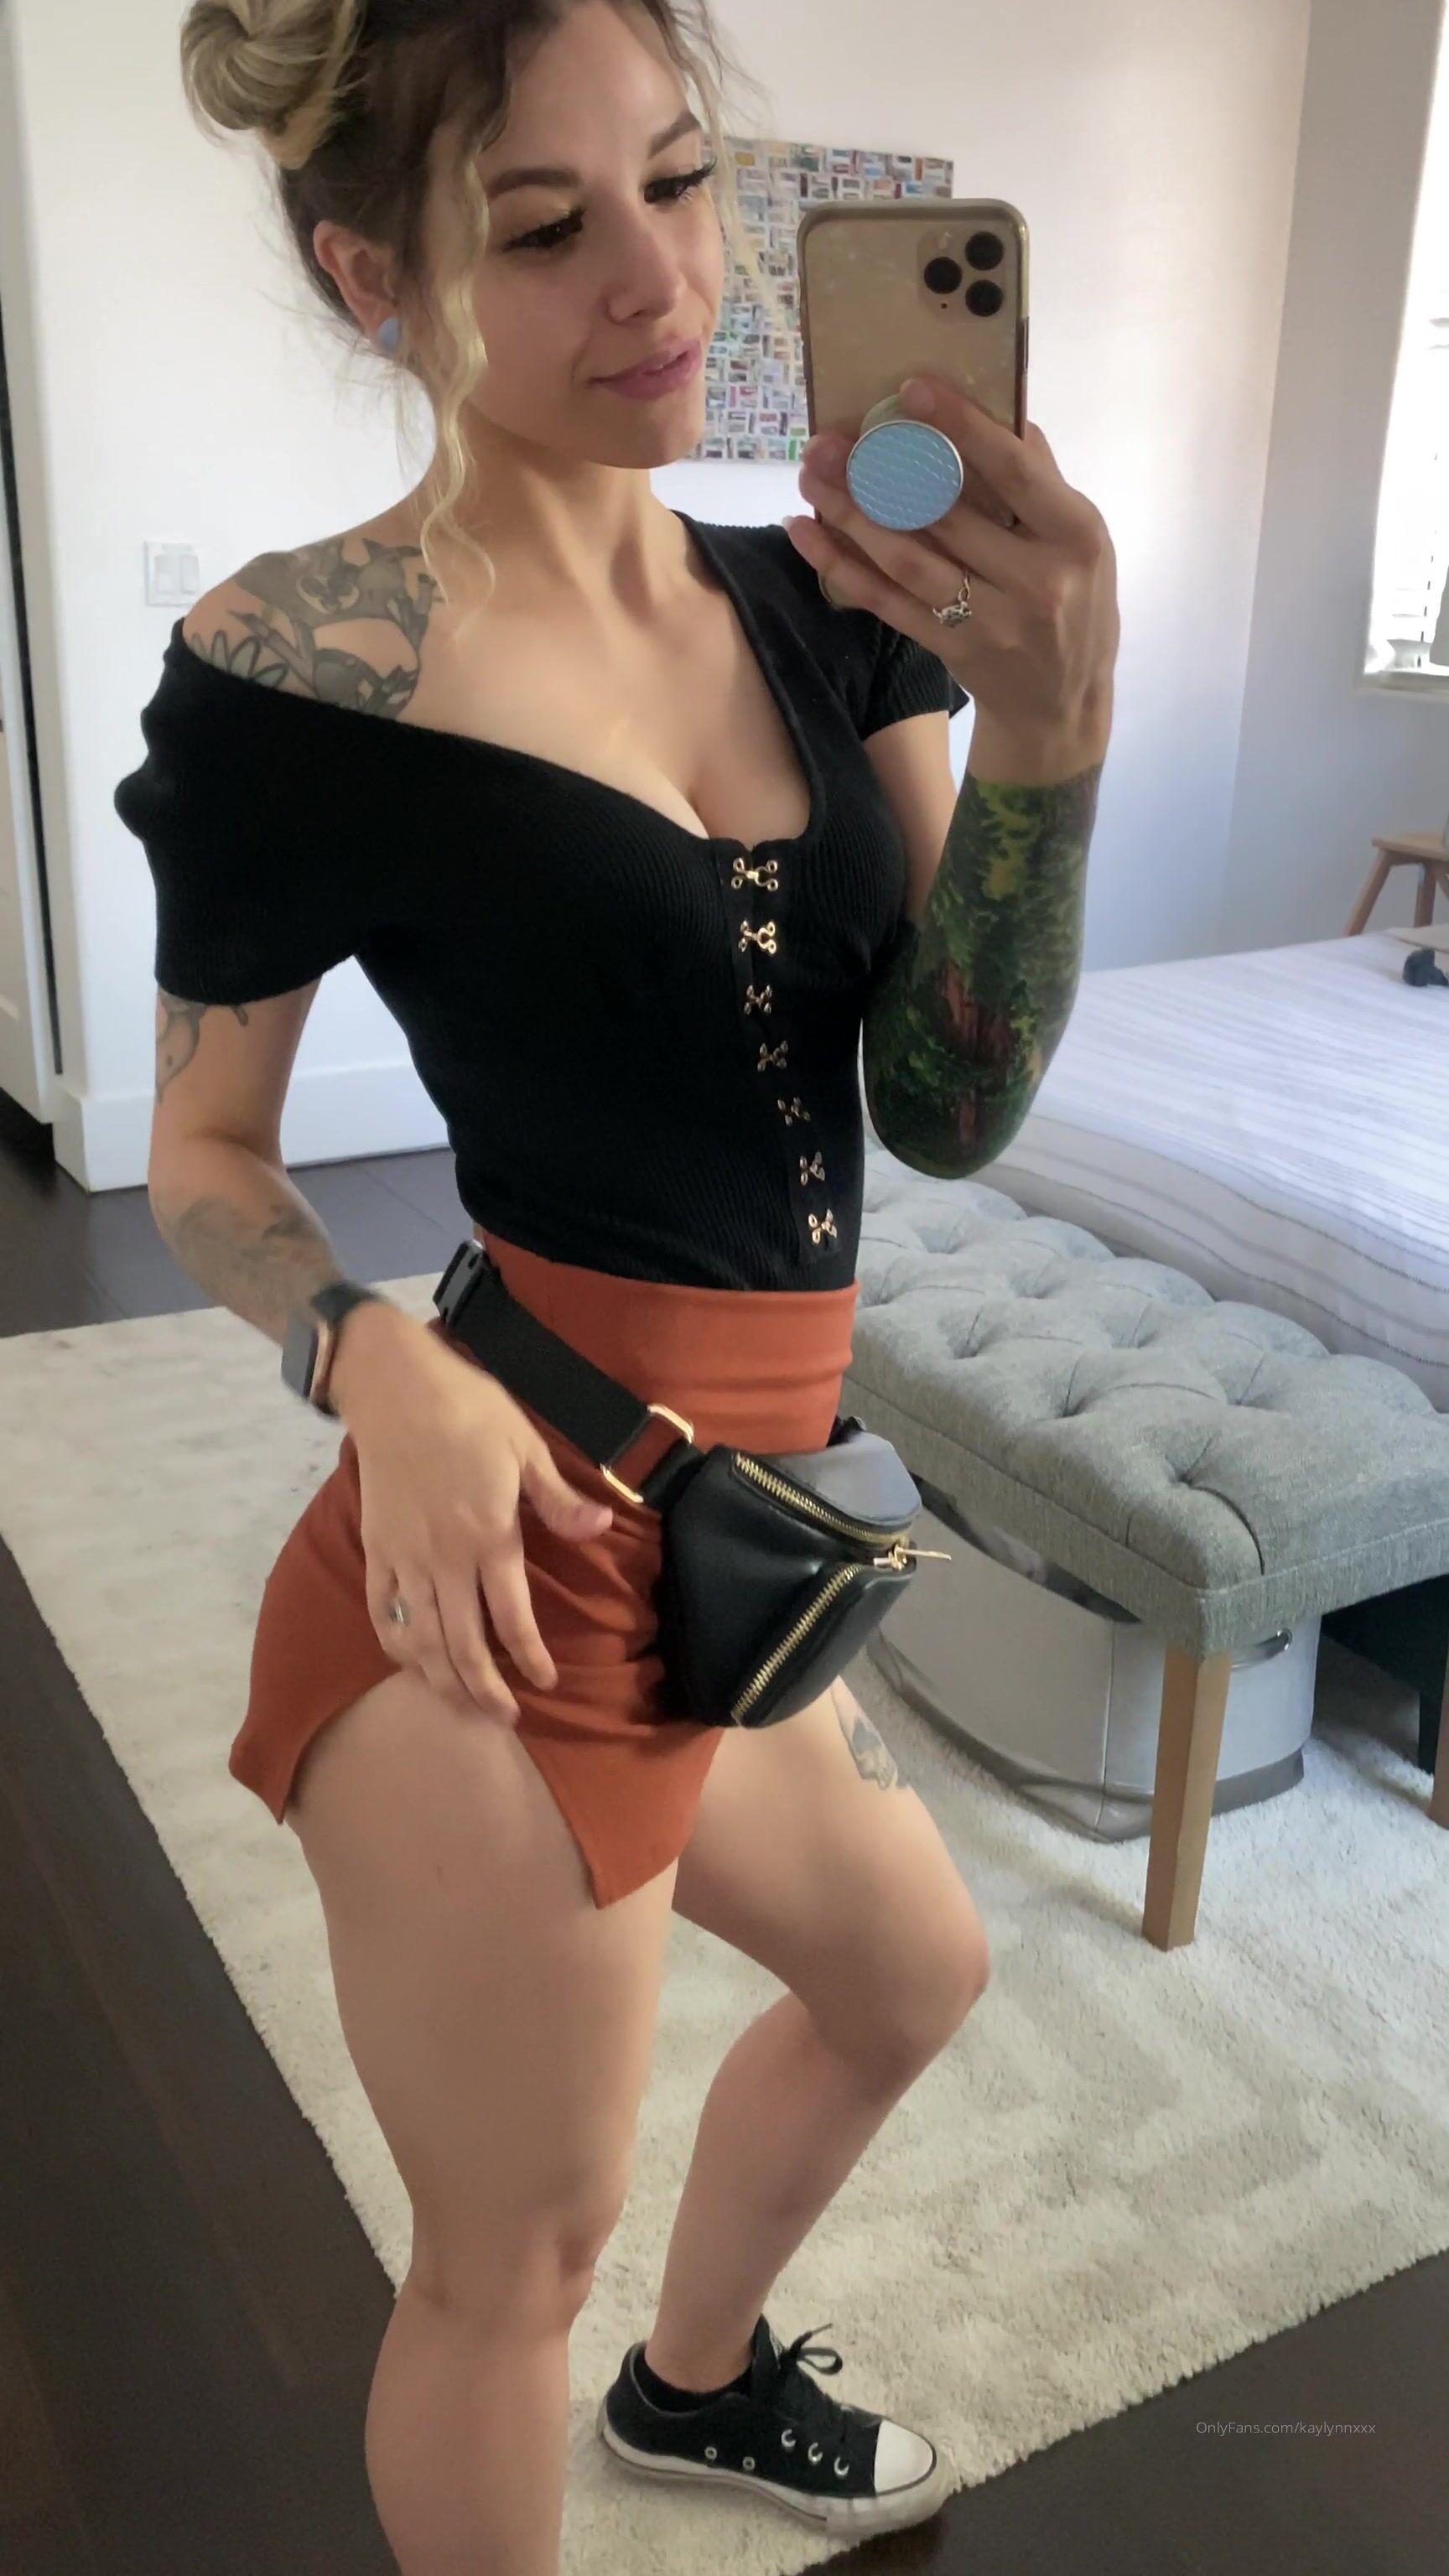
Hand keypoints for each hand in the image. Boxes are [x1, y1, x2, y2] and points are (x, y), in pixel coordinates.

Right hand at [337, 1312, 612, 1723]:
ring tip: (463, 1705)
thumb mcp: (526, 1446)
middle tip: (505, 1718)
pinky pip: (383, 1611)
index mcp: (488, 1536)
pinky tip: (413, 1664)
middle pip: (462, 1644)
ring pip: (420, 1639)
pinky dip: (397, 1645)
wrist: (394, 1385)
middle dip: (485, 1690)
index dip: (530, 1659)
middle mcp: (444, 1558)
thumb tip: (599, 1532)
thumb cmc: (469, 1409)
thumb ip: (559, 1499)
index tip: (546, 1685)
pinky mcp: (375, 1547)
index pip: (511, 1618)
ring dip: (442, 1680)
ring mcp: (404, 1556)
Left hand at [787, 374, 1119, 747]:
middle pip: (946, 513)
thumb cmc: (1074, 602)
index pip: (1013, 470)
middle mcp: (1036, 580)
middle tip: (830, 438)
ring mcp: (991, 621)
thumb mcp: (1080, 538)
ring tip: (812, 476)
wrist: (1061, 706)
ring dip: (851, 514)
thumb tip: (987, 410)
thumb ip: (1038, 480)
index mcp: (1073, 535)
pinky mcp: (952, 650)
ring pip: (908, 559)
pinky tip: (807, 533)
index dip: (960, 427)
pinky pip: (887, 602)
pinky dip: (841, 567)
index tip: (912, 389)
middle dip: (882, 470)